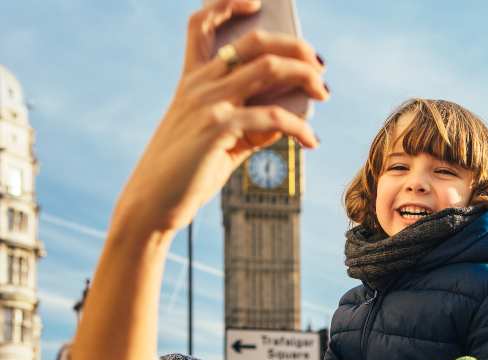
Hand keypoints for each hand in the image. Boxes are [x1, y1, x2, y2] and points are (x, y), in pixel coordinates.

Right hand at [114, 0, 326, 233]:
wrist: (155, 203)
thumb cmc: (188, 170)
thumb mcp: (220, 138)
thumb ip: (252, 121)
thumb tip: (292, 113)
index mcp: (193, 80)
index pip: (201, 24)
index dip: (226, 4)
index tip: (257, 3)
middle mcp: (198, 84)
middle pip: (255, 42)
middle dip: (295, 47)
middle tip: (319, 66)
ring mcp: (207, 102)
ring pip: (269, 68)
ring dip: (305, 77)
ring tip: (324, 93)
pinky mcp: (218, 127)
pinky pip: (273, 116)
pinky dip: (300, 127)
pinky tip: (310, 142)